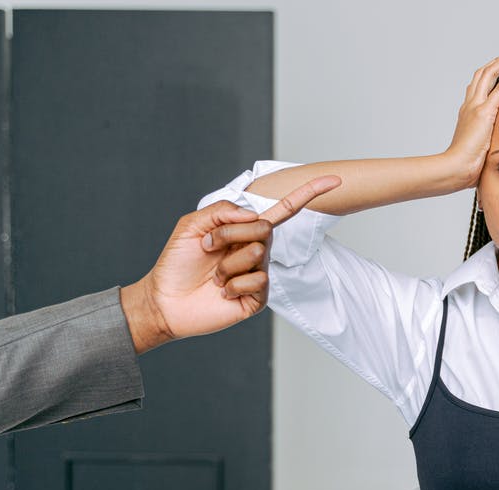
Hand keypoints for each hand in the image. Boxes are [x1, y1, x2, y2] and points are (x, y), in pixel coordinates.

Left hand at [120, 176, 341, 353]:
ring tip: (214, 276)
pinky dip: (233, 284)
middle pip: (264, 230)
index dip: (307, 194)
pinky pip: (257, 280)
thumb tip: (255, 215)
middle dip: (230, 235)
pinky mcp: (258, 298)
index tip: (334, 179)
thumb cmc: (177, 263)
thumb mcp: (192, 225)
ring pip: (257, 254)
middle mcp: (257, 250)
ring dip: (226, 263)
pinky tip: (222, 291)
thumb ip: (222, 211)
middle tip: (208, 248)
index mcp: (245, 231)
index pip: (283, 211)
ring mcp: (259, 274)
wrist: (165, 301)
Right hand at [445, 45, 498, 187]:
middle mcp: (470, 103)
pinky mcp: (484, 112)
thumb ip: (486, 142)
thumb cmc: (464, 166)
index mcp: (468, 111)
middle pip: (484, 71)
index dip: (493, 71)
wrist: (454, 169)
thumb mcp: (477, 148)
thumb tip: (497, 150)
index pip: (480, 83)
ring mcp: (476, 105)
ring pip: (492, 72)